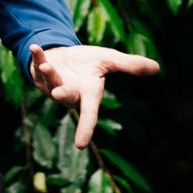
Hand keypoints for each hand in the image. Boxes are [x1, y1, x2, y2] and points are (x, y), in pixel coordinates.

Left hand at [27, 43, 159, 148]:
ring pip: (50, 82)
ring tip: (46, 66)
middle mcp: (70, 92)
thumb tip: (157, 68)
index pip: (90, 113)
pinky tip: (34, 47)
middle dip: (62, 94)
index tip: (81, 145)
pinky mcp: (41, 72)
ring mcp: (54, 83)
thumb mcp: (110, 60)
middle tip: (57, 93)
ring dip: (48, 74)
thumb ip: (130, 65)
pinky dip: (37, 57)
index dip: (86, 128)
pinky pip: (37, 66)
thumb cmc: (88, 62)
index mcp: (89, 93)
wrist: (65, 54)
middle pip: (67, 98)